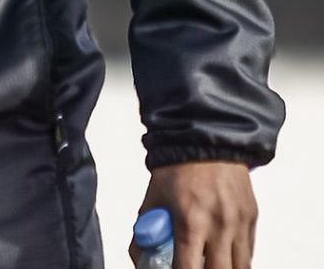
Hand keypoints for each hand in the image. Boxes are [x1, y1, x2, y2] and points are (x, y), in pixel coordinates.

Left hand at [129, 161, 256, 268]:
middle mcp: (219, 224)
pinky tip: (222, 256)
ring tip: (209, 262)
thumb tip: (141, 259)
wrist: (205, 138)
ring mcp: (238, 223)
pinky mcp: (251, 218)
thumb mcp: (154, 198)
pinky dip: (236, 260)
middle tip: (193, 265)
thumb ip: (146, 231)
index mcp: (190, 219)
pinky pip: (248, 254)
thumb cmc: (178, 168)